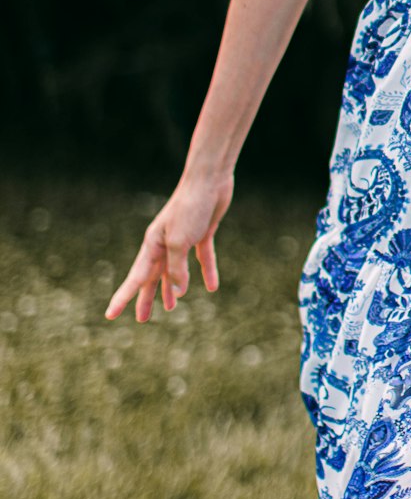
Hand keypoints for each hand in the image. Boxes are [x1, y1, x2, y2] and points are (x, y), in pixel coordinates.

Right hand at [105, 173, 232, 321]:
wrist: (210, 179)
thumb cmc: (189, 207)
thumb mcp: (179, 242)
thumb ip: (177, 269)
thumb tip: (178, 292)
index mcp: (153, 244)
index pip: (135, 277)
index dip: (123, 298)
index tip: (109, 316)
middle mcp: (165, 242)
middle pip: (154, 276)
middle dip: (147, 297)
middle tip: (142, 319)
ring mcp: (184, 237)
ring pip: (176, 270)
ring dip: (172, 288)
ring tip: (170, 307)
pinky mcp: (203, 232)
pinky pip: (203, 257)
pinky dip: (207, 272)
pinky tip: (212, 287)